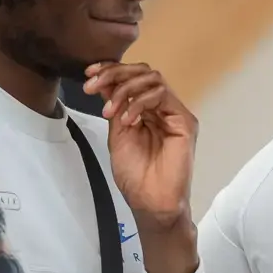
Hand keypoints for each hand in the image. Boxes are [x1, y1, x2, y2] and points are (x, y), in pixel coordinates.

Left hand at [83, 61, 200, 272]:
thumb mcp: (117, 135)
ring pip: (152, 78)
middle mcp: (161, 108)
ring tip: (109, 110)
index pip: (131, 78)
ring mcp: (174, 113)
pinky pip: (161, 96)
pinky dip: (139, 103)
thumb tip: (103, 82)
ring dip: (125, 89)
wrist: (152, 203)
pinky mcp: (184, 121)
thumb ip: (114, 108)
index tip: (89, 74)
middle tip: (93, 84)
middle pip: (143, 71)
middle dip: (115, 73)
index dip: (110, 70)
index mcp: (145, 110)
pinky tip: (127, 120)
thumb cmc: (136, 177)